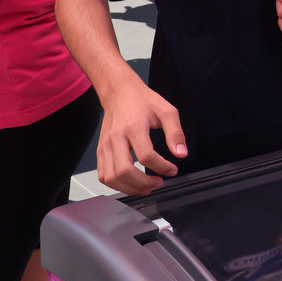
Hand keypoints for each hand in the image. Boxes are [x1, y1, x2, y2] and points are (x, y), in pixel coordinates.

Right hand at [97, 80, 185, 194]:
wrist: (119, 92)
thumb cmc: (142, 100)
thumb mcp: (166, 111)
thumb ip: (175, 132)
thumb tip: (181, 153)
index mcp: (134, 127)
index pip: (146, 156)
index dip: (161, 167)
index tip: (172, 169)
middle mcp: (116, 138)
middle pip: (125, 171)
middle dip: (143, 183)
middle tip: (158, 182)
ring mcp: (105, 146)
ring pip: (111, 177)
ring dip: (129, 188)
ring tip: (145, 187)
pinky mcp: (101, 150)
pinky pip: (103, 175)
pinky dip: (116, 184)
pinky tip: (130, 184)